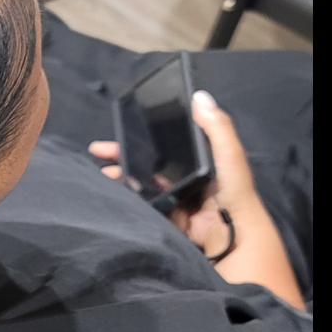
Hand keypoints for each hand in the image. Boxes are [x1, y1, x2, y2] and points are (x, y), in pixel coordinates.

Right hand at [88, 91, 304, 309]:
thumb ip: (217, 127)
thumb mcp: (229, 153)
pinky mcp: (168, 219)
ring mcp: (175, 199)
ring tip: (103, 173)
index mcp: (199, 160)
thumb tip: (199, 96)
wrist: (233, 235)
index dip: (144, 134)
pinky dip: (130, 200)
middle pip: (149, 162)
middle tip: (99, 151)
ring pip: (143, 184)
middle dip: (124, 156)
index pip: (166, 142)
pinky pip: (145, 206)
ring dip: (123, 178)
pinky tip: (114, 193)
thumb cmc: (233, 190)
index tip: (122, 127)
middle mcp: (185, 177)